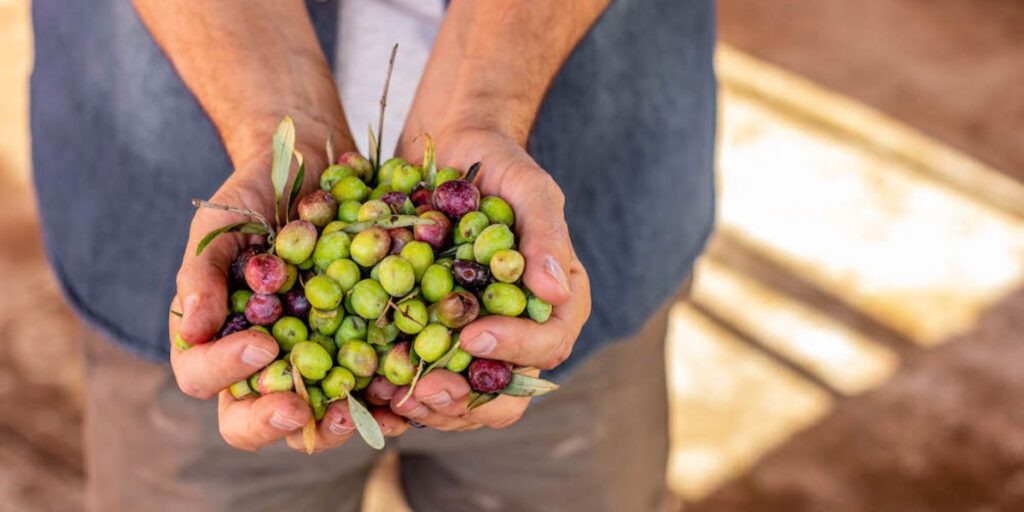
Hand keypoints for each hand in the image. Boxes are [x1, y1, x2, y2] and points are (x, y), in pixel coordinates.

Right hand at [168, 144, 408, 450]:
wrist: (311, 167)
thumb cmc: (253, 197)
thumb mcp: (220, 227)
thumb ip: (202, 275)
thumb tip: (193, 330)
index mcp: (215, 337)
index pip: (202, 377)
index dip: (227, 373)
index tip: (263, 347)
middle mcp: (261, 361)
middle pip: (255, 418)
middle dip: (279, 422)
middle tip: (303, 409)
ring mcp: (312, 359)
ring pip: (315, 416)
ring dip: (338, 424)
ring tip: (361, 415)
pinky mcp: (358, 348)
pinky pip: (369, 387)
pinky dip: (386, 400)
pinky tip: (403, 405)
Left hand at [389, 129, 590, 430]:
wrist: (451, 152)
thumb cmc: (501, 165)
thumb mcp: (529, 189)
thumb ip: (546, 235)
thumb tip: (556, 293)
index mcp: (556, 304)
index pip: (548, 344)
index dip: (514, 349)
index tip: (473, 336)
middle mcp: (521, 332)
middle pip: (507, 391)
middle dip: (467, 399)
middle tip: (427, 391)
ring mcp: (477, 341)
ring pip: (464, 398)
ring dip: (429, 406)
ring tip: (392, 397)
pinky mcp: (436, 339)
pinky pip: (423, 379)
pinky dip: (399, 391)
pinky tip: (371, 392)